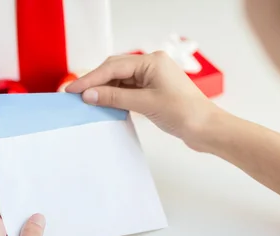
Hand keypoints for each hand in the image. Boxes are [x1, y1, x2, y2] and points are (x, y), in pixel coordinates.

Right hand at [66, 52, 226, 151]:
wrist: (206, 129)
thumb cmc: (185, 113)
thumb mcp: (145, 104)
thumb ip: (116, 98)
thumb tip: (90, 95)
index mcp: (152, 61)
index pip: (113, 67)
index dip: (90, 79)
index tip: (73, 90)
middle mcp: (152, 65)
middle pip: (114, 70)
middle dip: (95, 82)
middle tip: (74, 95)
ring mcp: (153, 78)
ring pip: (120, 81)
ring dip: (104, 91)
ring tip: (86, 102)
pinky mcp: (153, 91)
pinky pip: (128, 90)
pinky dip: (115, 97)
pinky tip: (104, 105)